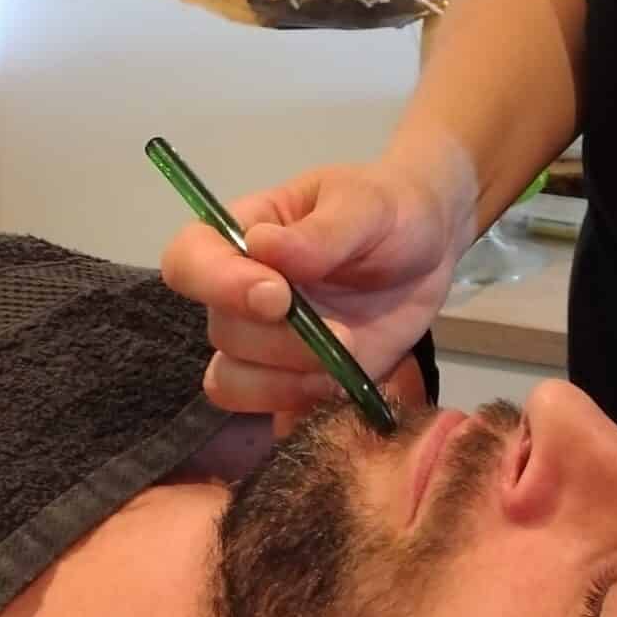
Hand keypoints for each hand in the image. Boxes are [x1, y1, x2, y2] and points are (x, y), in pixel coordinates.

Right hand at [159, 159, 471, 436]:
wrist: (428, 247)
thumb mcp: (365, 205)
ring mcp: (263, 341)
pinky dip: (302, 406)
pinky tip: (345, 386)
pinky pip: (268, 410)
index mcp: (242, 234)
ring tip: (346, 361)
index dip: (217, 285)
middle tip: (343, 336)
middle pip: (220, 330)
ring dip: (287, 381)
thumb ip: (320, 232)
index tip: (277, 297)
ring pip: (232, 381)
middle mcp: (238, 291)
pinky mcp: (291, 379)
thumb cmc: (388, 209)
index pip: (188, 261)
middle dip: (279, 342)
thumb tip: (263, 248)